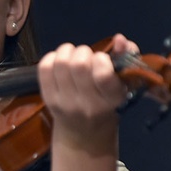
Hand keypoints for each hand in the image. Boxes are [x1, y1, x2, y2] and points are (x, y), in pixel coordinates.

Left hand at [37, 33, 137, 151]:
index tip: (101, 59)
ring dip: (68, 52)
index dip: (101, 59)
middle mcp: (88, 104)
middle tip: (86, 57)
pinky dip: (52, 57)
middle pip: (79, 64)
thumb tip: (119, 39)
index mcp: (111, 99)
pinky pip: (44, 67)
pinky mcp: (48, 99)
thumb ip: (126, 57)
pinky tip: (60, 62)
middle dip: (84, 52)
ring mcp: (65, 103)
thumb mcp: (124, 83)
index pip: (103, 75)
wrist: (84, 132)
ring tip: (73, 56)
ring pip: (61, 63)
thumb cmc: (107, 101)